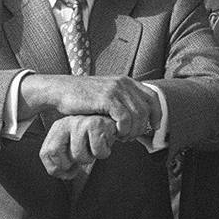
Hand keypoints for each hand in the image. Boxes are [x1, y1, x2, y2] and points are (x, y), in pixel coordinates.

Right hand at [23, 74, 159, 139]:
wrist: (61, 90)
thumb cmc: (82, 97)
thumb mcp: (106, 95)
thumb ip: (122, 102)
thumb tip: (137, 117)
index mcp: (126, 81)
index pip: (153, 97)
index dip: (157, 113)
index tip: (153, 126)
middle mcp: (124, 83)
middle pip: (147, 109)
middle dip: (142, 127)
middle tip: (130, 137)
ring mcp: (116, 90)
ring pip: (137, 116)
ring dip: (132, 131)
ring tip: (122, 137)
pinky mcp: (107, 98)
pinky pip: (125, 118)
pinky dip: (123, 129)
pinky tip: (116, 133)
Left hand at [39, 115, 117, 179]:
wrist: (115, 124)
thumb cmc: (93, 138)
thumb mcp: (73, 147)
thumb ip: (62, 160)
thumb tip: (61, 174)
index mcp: (57, 128)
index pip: (46, 153)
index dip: (57, 168)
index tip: (70, 169)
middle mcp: (65, 123)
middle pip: (55, 153)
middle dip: (70, 164)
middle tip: (81, 159)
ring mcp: (80, 123)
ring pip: (79, 156)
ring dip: (90, 158)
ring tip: (95, 147)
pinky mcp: (96, 124)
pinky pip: (97, 152)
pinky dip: (104, 152)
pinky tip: (105, 142)